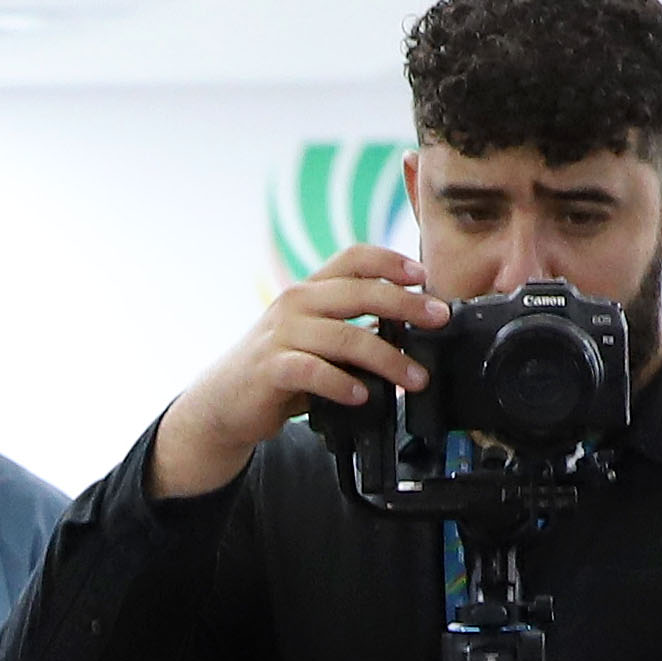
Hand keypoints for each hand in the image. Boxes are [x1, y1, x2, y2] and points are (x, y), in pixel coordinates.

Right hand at [154, 244, 439, 499]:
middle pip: (360, 291)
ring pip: (346, 336)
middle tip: (438, 320)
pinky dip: (343, 384)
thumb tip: (410, 335)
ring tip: (414, 378)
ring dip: (388, 359)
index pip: (354, 257)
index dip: (392, 261)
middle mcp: (295, 303)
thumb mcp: (314, 340)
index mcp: (309, 290)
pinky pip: (314, 371)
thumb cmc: (277, 371)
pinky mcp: (271, 368)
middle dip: (407, 304)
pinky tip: (362, 396)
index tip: (424, 277)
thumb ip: (351, 330)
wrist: (222, 403)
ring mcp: (281, 334)